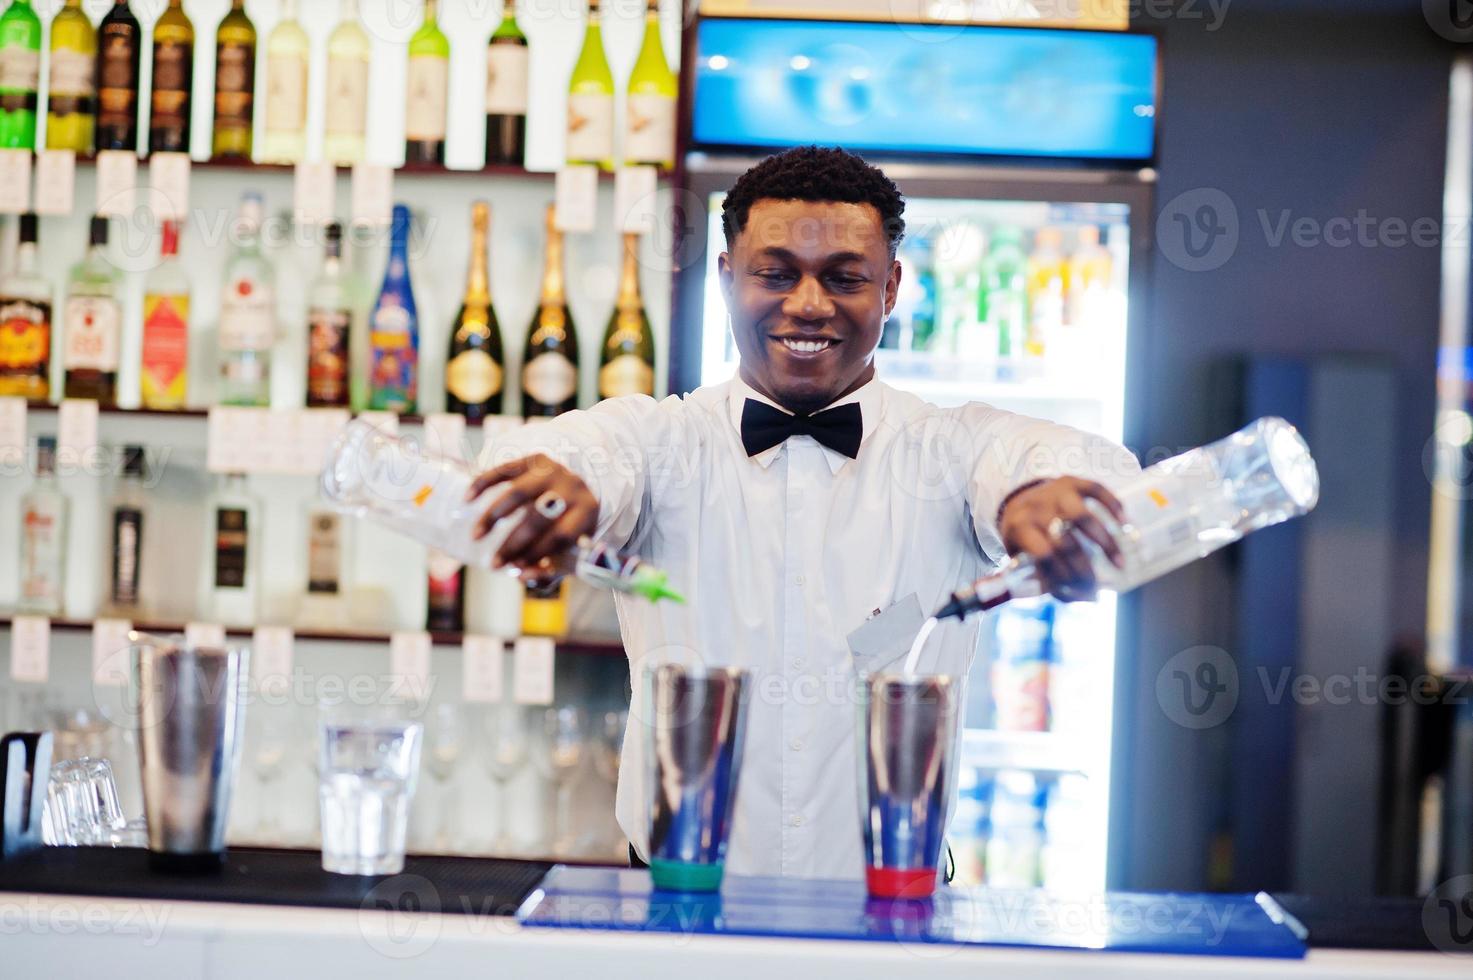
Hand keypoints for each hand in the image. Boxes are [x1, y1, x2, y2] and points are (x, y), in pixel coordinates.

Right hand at [466, 453, 598, 571]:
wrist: (574, 490)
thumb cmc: (568, 527)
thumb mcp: (568, 549)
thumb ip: (547, 569)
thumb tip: (522, 576)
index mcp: (587, 511)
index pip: (562, 535)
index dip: (538, 552)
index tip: (515, 568)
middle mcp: (572, 486)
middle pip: (539, 516)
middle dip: (513, 543)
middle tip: (493, 563)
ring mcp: (552, 469)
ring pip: (518, 492)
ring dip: (493, 516)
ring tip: (476, 535)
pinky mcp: (533, 458)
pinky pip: (503, 469)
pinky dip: (483, 483)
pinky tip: (467, 499)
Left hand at [998, 477, 1125, 601]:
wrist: (1018, 501)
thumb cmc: (1025, 538)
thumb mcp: (1022, 559)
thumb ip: (1049, 581)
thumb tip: (1088, 599)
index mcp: (1019, 528)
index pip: (1043, 554)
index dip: (1062, 575)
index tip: (1076, 590)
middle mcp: (1036, 508)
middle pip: (1064, 541)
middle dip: (1084, 568)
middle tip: (1099, 585)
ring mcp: (1054, 492)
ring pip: (1081, 516)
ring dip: (1104, 542)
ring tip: (1120, 562)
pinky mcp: (1071, 481)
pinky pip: (1096, 489)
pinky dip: (1113, 505)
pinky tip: (1125, 522)